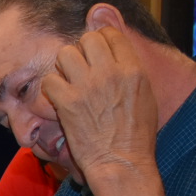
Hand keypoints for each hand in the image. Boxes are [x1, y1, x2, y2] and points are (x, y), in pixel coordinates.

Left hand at [42, 27, 160, 181]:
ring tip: (70, 81)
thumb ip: (130, 68)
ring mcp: (87, 87)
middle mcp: (110, 73)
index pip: (111, 34)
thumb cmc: (137, 133)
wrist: (122, 162)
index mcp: (133, 69)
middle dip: (82, 50)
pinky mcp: (67, 103)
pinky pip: (50, 80)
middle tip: (81, 68)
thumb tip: (116, 48)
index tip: (97, 53)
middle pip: (87, 39)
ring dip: (65, 66)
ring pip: (65, 53)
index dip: (101, 40)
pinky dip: (51, 88)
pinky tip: (59, 98)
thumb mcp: (145, 94)